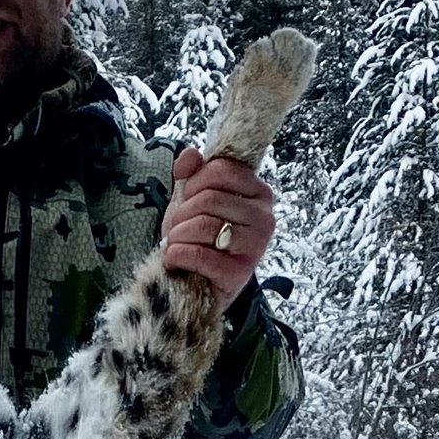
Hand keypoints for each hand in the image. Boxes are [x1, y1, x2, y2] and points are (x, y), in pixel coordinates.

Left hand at [160, 148, 273, 304]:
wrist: (197, 282)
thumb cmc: (199, 237)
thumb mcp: (192, 198)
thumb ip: (192, 172)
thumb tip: (190, 156)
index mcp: (258, 193)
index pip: (221, 170)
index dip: (194, 182)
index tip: (188, 198)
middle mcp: (264, 218)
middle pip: (209, 199)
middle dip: (182, 213)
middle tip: (177, 228)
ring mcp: (255, 247)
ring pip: (204, 225)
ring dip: (177, 236)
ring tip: (175, 244)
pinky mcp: (239, 274)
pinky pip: (200, 255)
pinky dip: (177, 255)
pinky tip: (173, 260)